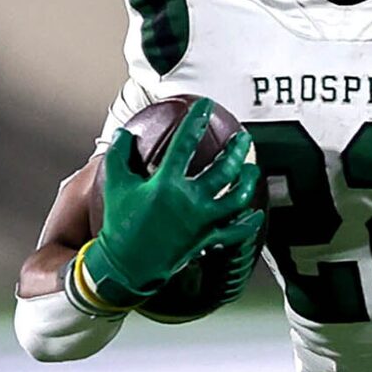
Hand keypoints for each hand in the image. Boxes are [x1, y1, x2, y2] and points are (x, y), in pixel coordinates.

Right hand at [80, 100, 257, 305]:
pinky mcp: (208, 240)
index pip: (185, 144)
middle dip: (237, 150)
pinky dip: (249, 223)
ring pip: (237, 198)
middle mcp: (189, 201)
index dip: (196, 120)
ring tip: (252, 168)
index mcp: (166, 184)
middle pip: (223, 170)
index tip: (206, 105)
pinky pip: (236, 231)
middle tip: (243, 137)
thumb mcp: (115, 186)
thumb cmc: (119, 223)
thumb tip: (124, 134)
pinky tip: (257, 213)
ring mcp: (203, 222)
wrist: (126, 266)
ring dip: (248, 181)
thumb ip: (119, 156)